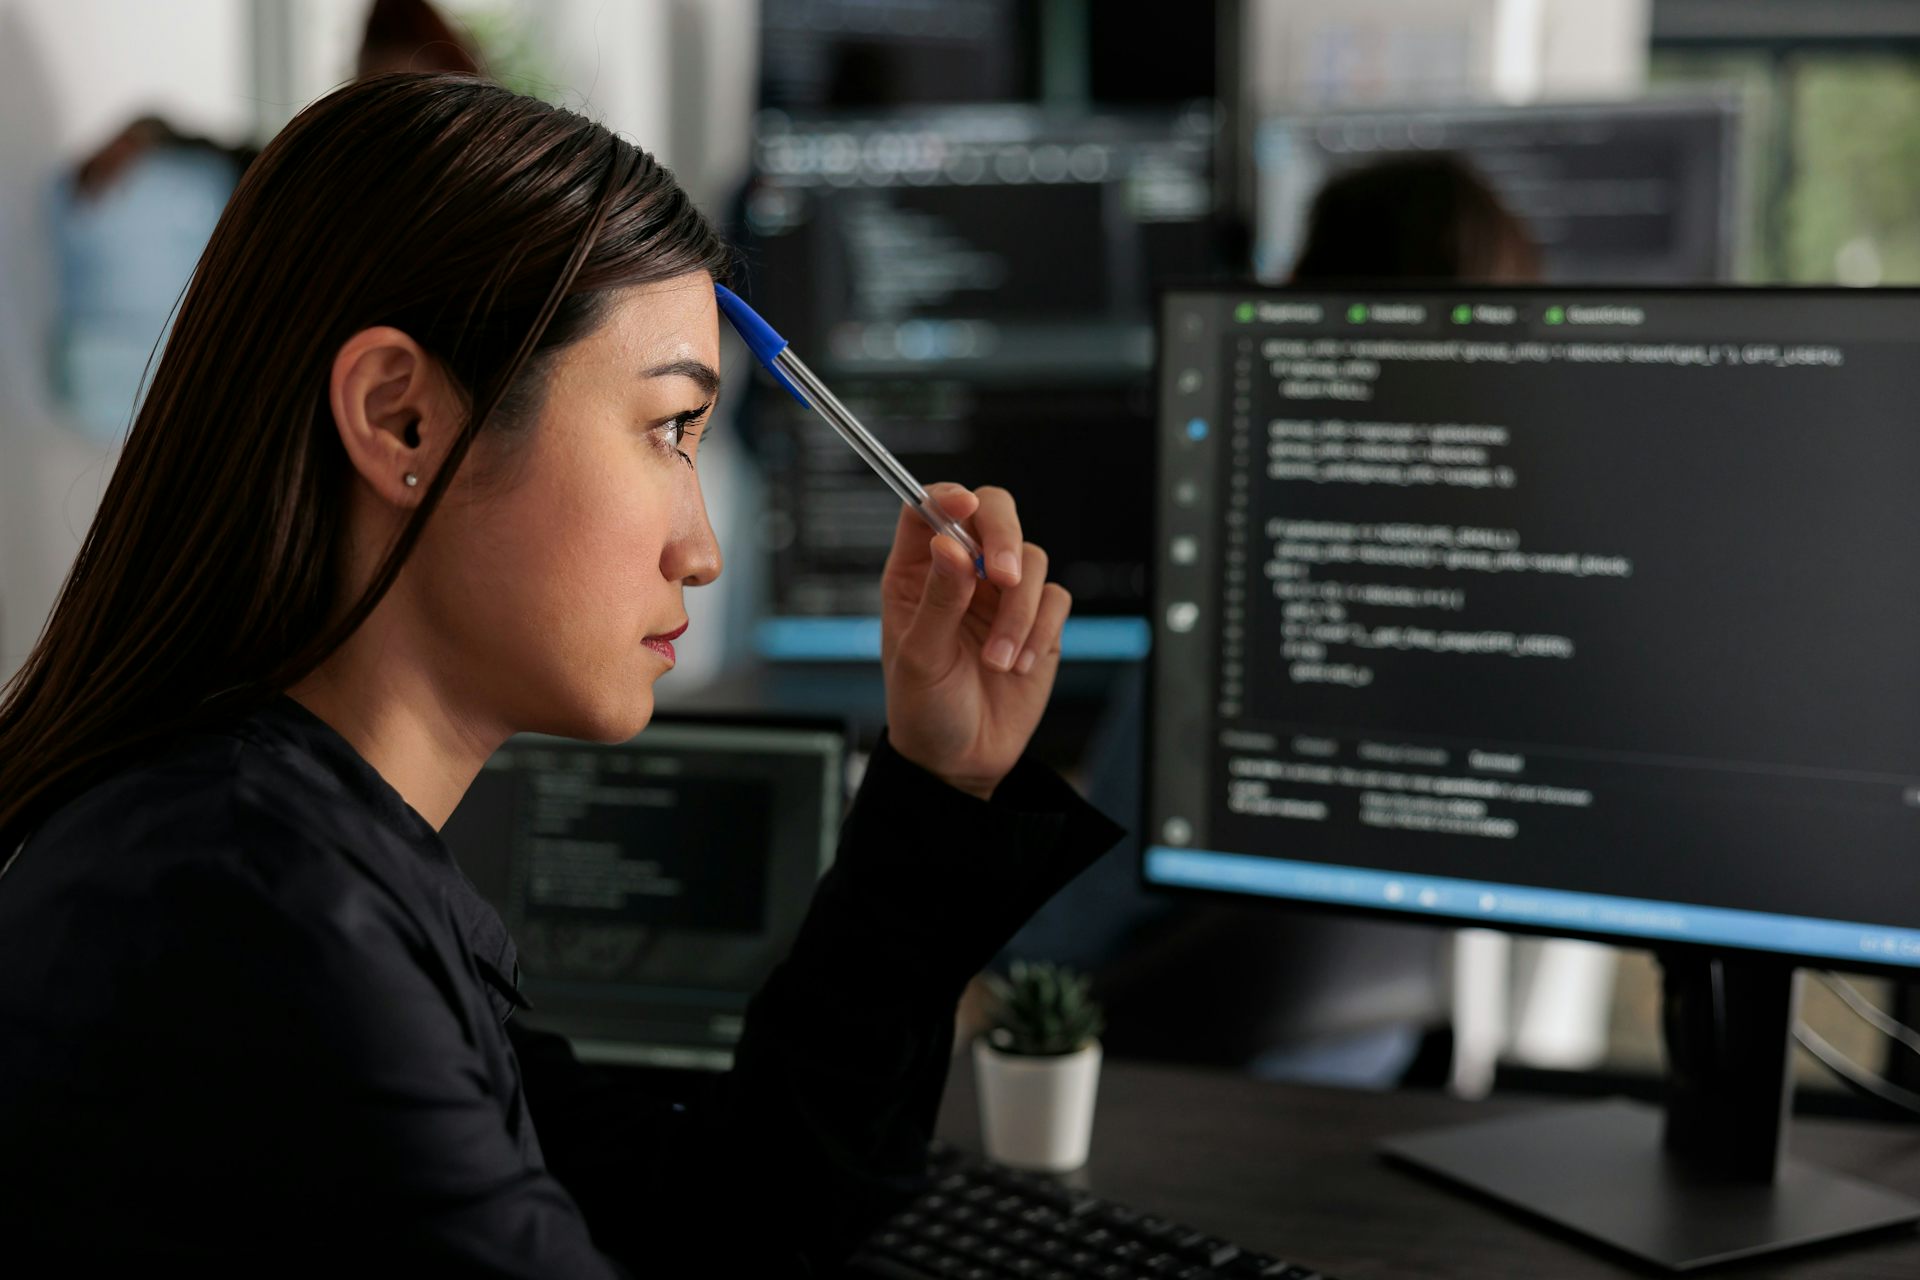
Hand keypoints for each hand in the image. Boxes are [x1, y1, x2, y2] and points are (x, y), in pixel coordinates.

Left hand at [879, 484, 1071, 799]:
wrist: (961, 761)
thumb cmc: (923, 709)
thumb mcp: (920, 656)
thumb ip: (938, 599)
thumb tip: (948, 545)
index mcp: (917, 572)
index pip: (929, 508)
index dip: (947, 497)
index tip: (963, 506)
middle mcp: (961, 573)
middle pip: (993, 513)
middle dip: (1003, 538)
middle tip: (1003, 576)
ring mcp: (1002, 595)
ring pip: (1030, 560)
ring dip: (1019, 612)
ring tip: (999, 660)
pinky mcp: (1039, 621)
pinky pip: (1055, 600)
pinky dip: (1041, 631)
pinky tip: (1020, 665)